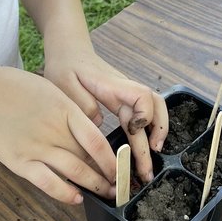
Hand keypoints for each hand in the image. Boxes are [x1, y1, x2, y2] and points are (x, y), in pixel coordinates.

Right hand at [0, 67, 116, 204]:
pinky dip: (65, 193)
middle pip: (89, 158)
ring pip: (74, 172)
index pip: (97, 140)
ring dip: (93, 186)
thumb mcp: (50, 90)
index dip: (113, 159)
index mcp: (64, 109)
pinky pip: (48, 183)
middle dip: (107, 175)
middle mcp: (54, 130)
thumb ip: (70, 111)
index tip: (122, 168)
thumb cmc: (14, 87)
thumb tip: (90, 127)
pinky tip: (76, 198)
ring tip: (104, 193)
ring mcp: (37, 147)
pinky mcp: (20, 162)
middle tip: (118, 185)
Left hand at [43, 49, 167, 183]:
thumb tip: (99, 123)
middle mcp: (124, 90)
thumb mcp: (64, 84)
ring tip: (150, 160)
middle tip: (147, 169)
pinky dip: (149, 130)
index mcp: (112, 85)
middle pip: (154, 108)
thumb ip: (82, 104)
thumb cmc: (65, 66)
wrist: (68, 51)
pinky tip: (143, 148)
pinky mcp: (122, 100)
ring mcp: (126, 94)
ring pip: (154, 109)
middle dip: (155, 137)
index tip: (134, 131)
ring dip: (157, 132)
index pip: (141, 96)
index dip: (145, 115)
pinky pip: (144, 113)